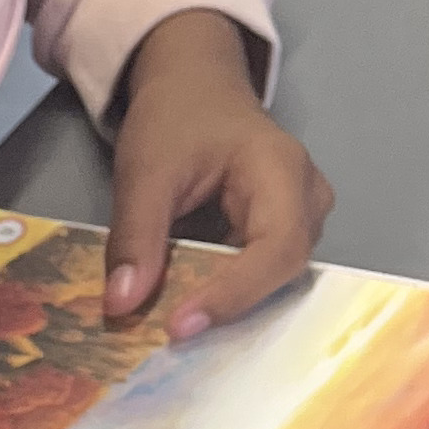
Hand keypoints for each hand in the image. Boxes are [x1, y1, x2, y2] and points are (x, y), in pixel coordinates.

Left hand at [105, 10, 333, 338]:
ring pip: (273, 280)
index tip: (180, 326)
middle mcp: (306, 199)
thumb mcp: (145, 170)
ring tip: (175, 333)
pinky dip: (220, 296)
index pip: (275, 248)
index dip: (233, 294)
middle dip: (229, 307)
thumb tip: (122, 306)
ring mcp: (299, 219)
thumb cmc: (178, 117)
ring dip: (225, 307)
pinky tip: (183, 314)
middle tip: (172, 342)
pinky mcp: (277, 235)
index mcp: (281, 171)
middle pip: (281, 271)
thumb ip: (135, 237)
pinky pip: (257, 276)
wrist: (195, 86)